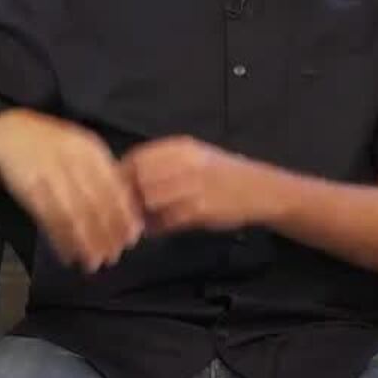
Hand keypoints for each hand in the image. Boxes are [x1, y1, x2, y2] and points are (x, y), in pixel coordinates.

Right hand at [0, 110, 142, 272]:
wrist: (9, 135)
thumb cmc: (52, 148)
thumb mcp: (81, 151)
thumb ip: (104, 175)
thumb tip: (129, 211)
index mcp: (90, 150)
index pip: (114, 186)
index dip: (124, 214)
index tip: (132, 237)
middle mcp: (71, 161)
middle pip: (95, 203)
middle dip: (106, 234)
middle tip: (114, 256)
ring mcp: (49, 174)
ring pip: (73, 215)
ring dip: (85, 243)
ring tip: (93, 263)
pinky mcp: (29, 188)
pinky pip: (49, 219)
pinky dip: (60, 241)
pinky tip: (68, 255)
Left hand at [122, 135, 268, 235]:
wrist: (261, 189)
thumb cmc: (222, 173)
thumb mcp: (194, 157)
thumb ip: (161, 164)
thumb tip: (124, 179)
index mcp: (180, 148)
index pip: (136, 158)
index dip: (122, 175)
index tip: (116, 189)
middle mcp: (185, 163)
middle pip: (138, 178)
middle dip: (128, 196)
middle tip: (123, 209)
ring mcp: (193, 186)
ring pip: (149, 200)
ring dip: (140, 213)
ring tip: (139, 221)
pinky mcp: (200, 209)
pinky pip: (166, 220)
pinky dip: (157, 227)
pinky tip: (156, 229)